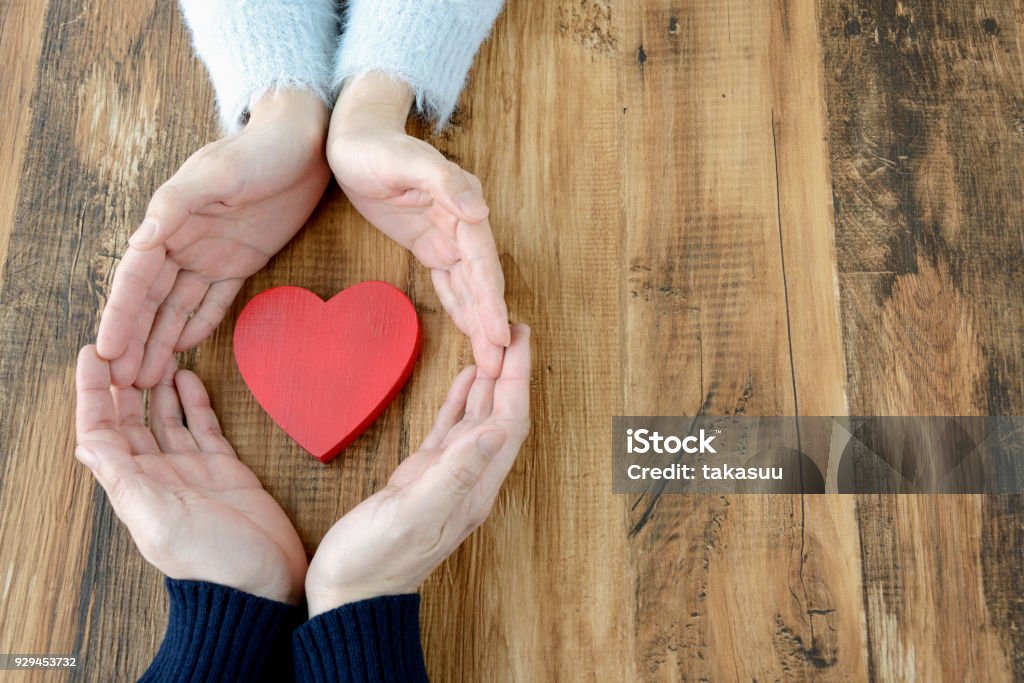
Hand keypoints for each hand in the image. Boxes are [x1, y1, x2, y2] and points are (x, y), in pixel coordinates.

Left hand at [74, 346, 307, 604]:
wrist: (264, 585)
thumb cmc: (213, 562)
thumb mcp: (160, 521)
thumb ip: (124, 480)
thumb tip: (85, 444)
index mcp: (135, 486)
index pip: (102, 431)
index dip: (92, 393)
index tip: (93, 354)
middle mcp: (158, 475)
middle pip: (131, 419)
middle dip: (124, 382)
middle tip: (127, 343)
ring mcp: (191, 471)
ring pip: (166, 418)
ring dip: (158, 386)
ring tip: (158, 352)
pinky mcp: (225, 469)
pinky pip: (203, 427)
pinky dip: (194, 402)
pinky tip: (189, 379)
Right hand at [97, 89, 330, 387]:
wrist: (304, 143)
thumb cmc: (257, 150)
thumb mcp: (218, 173)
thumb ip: (180, 204)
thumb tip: (144, 236)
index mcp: (168, 222)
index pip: (136, 278)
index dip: (120, 315)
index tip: (106, 350)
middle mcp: (183, 242)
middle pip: (152, 300)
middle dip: (135, 340)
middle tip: (122, 381)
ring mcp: (211, 254)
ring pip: (178, 306)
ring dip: (161, 340)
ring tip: (146, 378)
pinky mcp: (241, 261)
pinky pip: (214, 300)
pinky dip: (198, 324)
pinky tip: (184, 349)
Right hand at [304, 324, 530, 615]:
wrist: (349, 596)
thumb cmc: (375, 562)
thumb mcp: (414, 515)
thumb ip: (454, 473)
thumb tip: (495, 430)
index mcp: (473, 487)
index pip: (507, 422)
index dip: (517, 379)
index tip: (521, 339)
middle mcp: (468, 480)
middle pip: (500, 415)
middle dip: (511, 372)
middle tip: (517, 329)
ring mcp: (445, 478)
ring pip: (478, 419)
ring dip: (490, 381)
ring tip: (497, 344)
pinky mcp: (421, 478)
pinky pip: (450, 430)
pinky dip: (460, 401)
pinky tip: (465, 379)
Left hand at [328, 73, 509, 376]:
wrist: (354, 137)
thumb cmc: (378, 146)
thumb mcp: (408, 161)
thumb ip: (446, 183)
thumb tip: (480, 211)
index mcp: (462, 206)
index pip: (482, 262)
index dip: (491, 301)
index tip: (499, 334)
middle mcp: (462, 223)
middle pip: (481, 281)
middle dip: (491, 322)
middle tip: (498, 363)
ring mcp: (446, 235)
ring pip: (468, 286)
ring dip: (479, 321)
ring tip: (490, 359)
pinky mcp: (429, 242)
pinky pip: (449, 280)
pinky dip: (460, 305)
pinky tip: (470, 329)